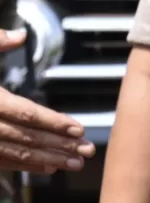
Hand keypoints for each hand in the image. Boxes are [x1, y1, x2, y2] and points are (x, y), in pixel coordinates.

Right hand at [0, 29, 94, 172]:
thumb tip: (19, 34)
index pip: (27, 113)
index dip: (53, 122)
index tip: (78, 128)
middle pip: (27, 138)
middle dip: (59, 146)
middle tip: (87, 152)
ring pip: (17, 154)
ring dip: (48, 159)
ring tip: (74, 163)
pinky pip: (2, 161)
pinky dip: (25, 166)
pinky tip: (47, 167)